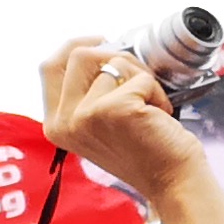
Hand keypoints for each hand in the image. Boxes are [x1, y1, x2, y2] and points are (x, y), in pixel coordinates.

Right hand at [41, 38, 203, 204]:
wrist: (174, 182)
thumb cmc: (146, 152)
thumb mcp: (102, 124)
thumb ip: (88, 94)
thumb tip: (98, 49)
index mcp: (56, 124)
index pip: (50, 67)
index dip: (75, 46)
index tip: (101, 41)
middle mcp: (64, 121)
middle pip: (80, 55)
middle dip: (117, 57)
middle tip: (140, 80)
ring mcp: (85, 115)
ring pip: (113, 62)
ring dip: (142, 78)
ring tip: (151, 108)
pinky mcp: (113, 109)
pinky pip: (140, 77)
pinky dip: (157, 92)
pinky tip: (160, 117)